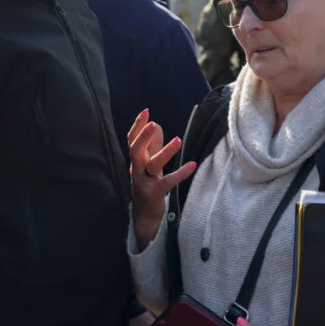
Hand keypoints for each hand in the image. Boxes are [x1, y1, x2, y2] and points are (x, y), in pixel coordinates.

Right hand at [128, 109, 195, 247]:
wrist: (144, 214)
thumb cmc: (148, 183)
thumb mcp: (149, 163)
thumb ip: (152, 145)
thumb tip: (156, 124)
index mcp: (136, 160)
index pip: (132, 140)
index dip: (137, 125)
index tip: (145, 111)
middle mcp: (137, 169)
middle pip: (135, 151)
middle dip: (143, 137)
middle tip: (152, 124)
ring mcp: (144, 182)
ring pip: (152, 165)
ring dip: (165, 152)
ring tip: (178, 140)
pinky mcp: (155, 193)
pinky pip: (167, 182)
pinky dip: (180, 173)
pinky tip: (192, 165)